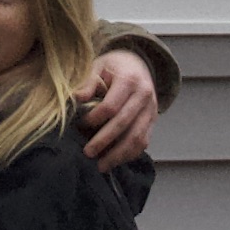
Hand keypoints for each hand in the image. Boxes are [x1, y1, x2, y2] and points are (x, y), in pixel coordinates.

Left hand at [80, 47, 161, 170]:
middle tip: (87, 153)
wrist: (138, 63)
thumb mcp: (98, 66)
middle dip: (104, 141)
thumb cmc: (113, 67)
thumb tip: (76, 98)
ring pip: (137, 138)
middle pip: (124, 124)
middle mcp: (144, 96)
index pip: (112, 106)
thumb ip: (88, 82)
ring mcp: (151, 110)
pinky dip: (130, 155)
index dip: (95, 118)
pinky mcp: (153, 121)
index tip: (81, 124)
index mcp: (129, 80)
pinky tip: (114, 161)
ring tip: (101, 166)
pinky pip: (144, 142)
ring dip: (118, 155)